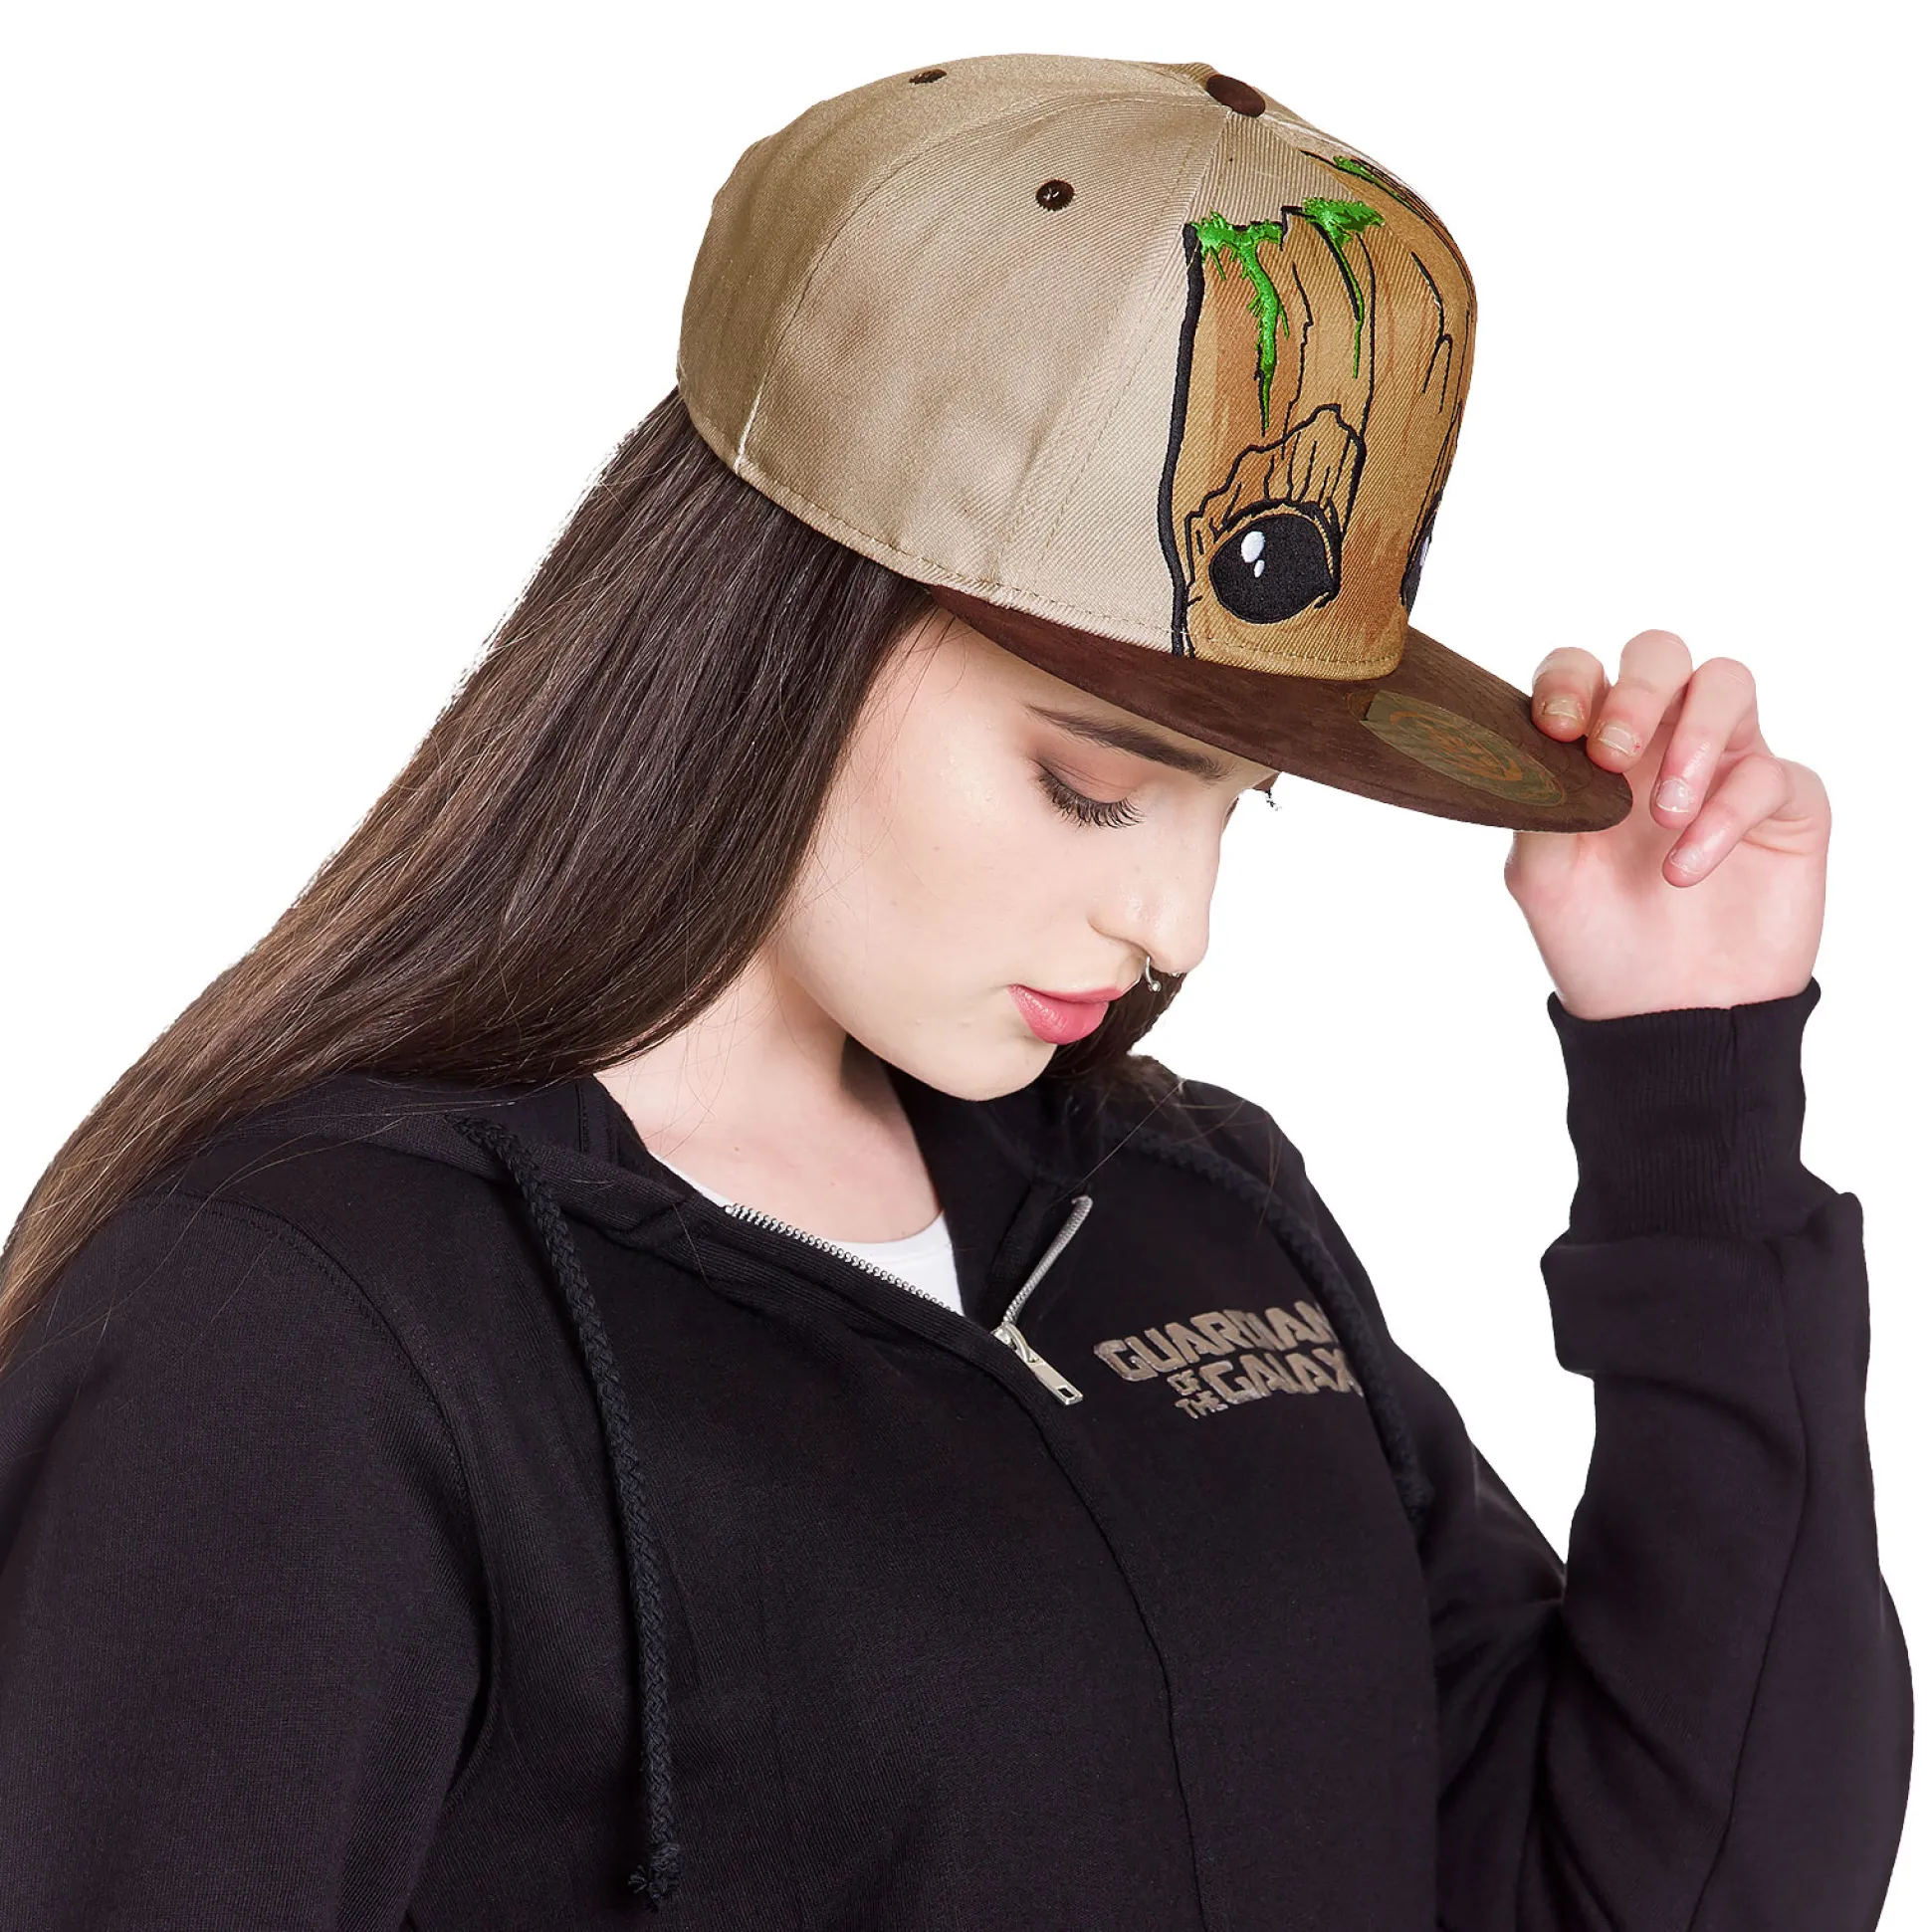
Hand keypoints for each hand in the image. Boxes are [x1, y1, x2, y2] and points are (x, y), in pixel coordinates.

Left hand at [1503, 630, 1828, 1020]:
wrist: (1663, 1015)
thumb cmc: (1596, 940)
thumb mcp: (1540, 876)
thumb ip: (1536, 803)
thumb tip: (1530, 746)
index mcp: (1591, 747)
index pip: (1581, 671)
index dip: (1570, 680)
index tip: (1559, 728)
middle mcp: (1659, 741)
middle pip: (1660, 654)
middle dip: (1638, 689)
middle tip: (1613, 752)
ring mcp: (1725, 765)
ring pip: (1728, 683)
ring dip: (1695, 737)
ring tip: (1664, 811)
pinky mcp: (1785, 804)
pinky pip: (1770, 773)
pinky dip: (1725, 815)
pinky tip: (1686, 867)